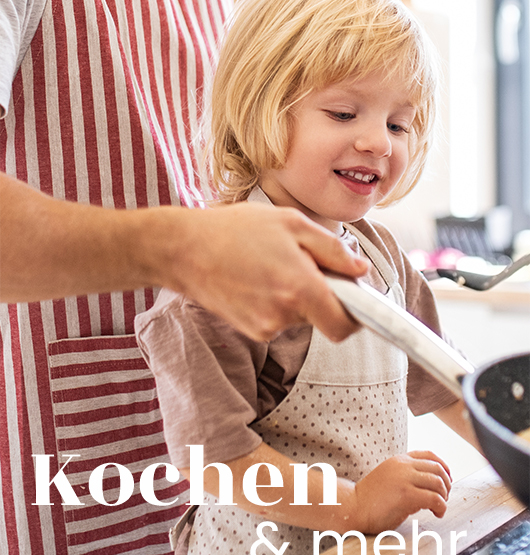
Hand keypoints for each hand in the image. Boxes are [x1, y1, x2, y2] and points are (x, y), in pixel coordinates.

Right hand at [142, 201, 368, 341]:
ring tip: (271, 263)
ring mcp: (265, 327)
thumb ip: (332, 249)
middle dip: (321, 293)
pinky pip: (279, 319)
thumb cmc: (236, 230)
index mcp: (300, 287)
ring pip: (300, 316)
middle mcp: (284, 315)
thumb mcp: (291, 223)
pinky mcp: (250, 331)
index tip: (354, 296)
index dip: (356, 314)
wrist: (184, 250)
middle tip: (301, 260)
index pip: (344, 325)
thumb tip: (360, 270)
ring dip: (296, 294)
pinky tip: (256, 277)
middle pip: (322, 316)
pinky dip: (277, 301)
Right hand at [351, 451, 451, 532]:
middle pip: (438, 469)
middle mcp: (403, 466)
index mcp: (399, 459)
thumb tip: (428, 485)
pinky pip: (435, 499)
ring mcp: (405, 479)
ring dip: (444, 497)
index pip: (430, 455)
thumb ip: (406, 475)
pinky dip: (441, 507)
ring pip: (439, 483)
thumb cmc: (370, 498)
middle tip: (444, 497)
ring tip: (439, 507)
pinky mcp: (406, 495)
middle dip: (447, 484)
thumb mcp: (389, 477)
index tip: (447, 480)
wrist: (353, 507)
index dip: (444, 467)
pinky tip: (437, 513)